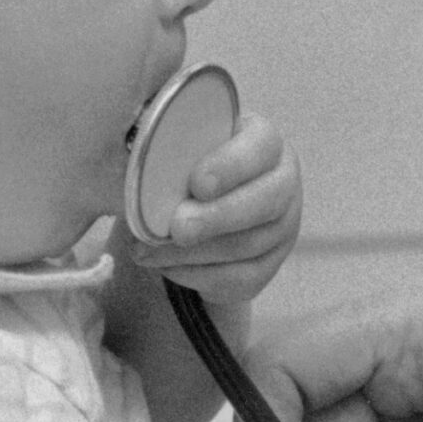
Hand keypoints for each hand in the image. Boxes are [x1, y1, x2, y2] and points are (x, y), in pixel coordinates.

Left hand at [129, 111, 300, 308]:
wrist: (197, 204)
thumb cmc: (187, 165)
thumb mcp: (183, 148)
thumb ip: (170, 149)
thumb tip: (138, 162)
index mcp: (265, 142)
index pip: (261, 147)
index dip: (232, 166)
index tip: (197, 183)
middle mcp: (284, 182)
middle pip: (265, 202)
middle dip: (217, 217)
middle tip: (177, 228)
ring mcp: (282, 227)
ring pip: (248, 245)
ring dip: (194, 253)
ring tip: (147, 251)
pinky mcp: (270, 265)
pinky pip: (240, 278)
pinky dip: (197, 276)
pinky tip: (165, 267)